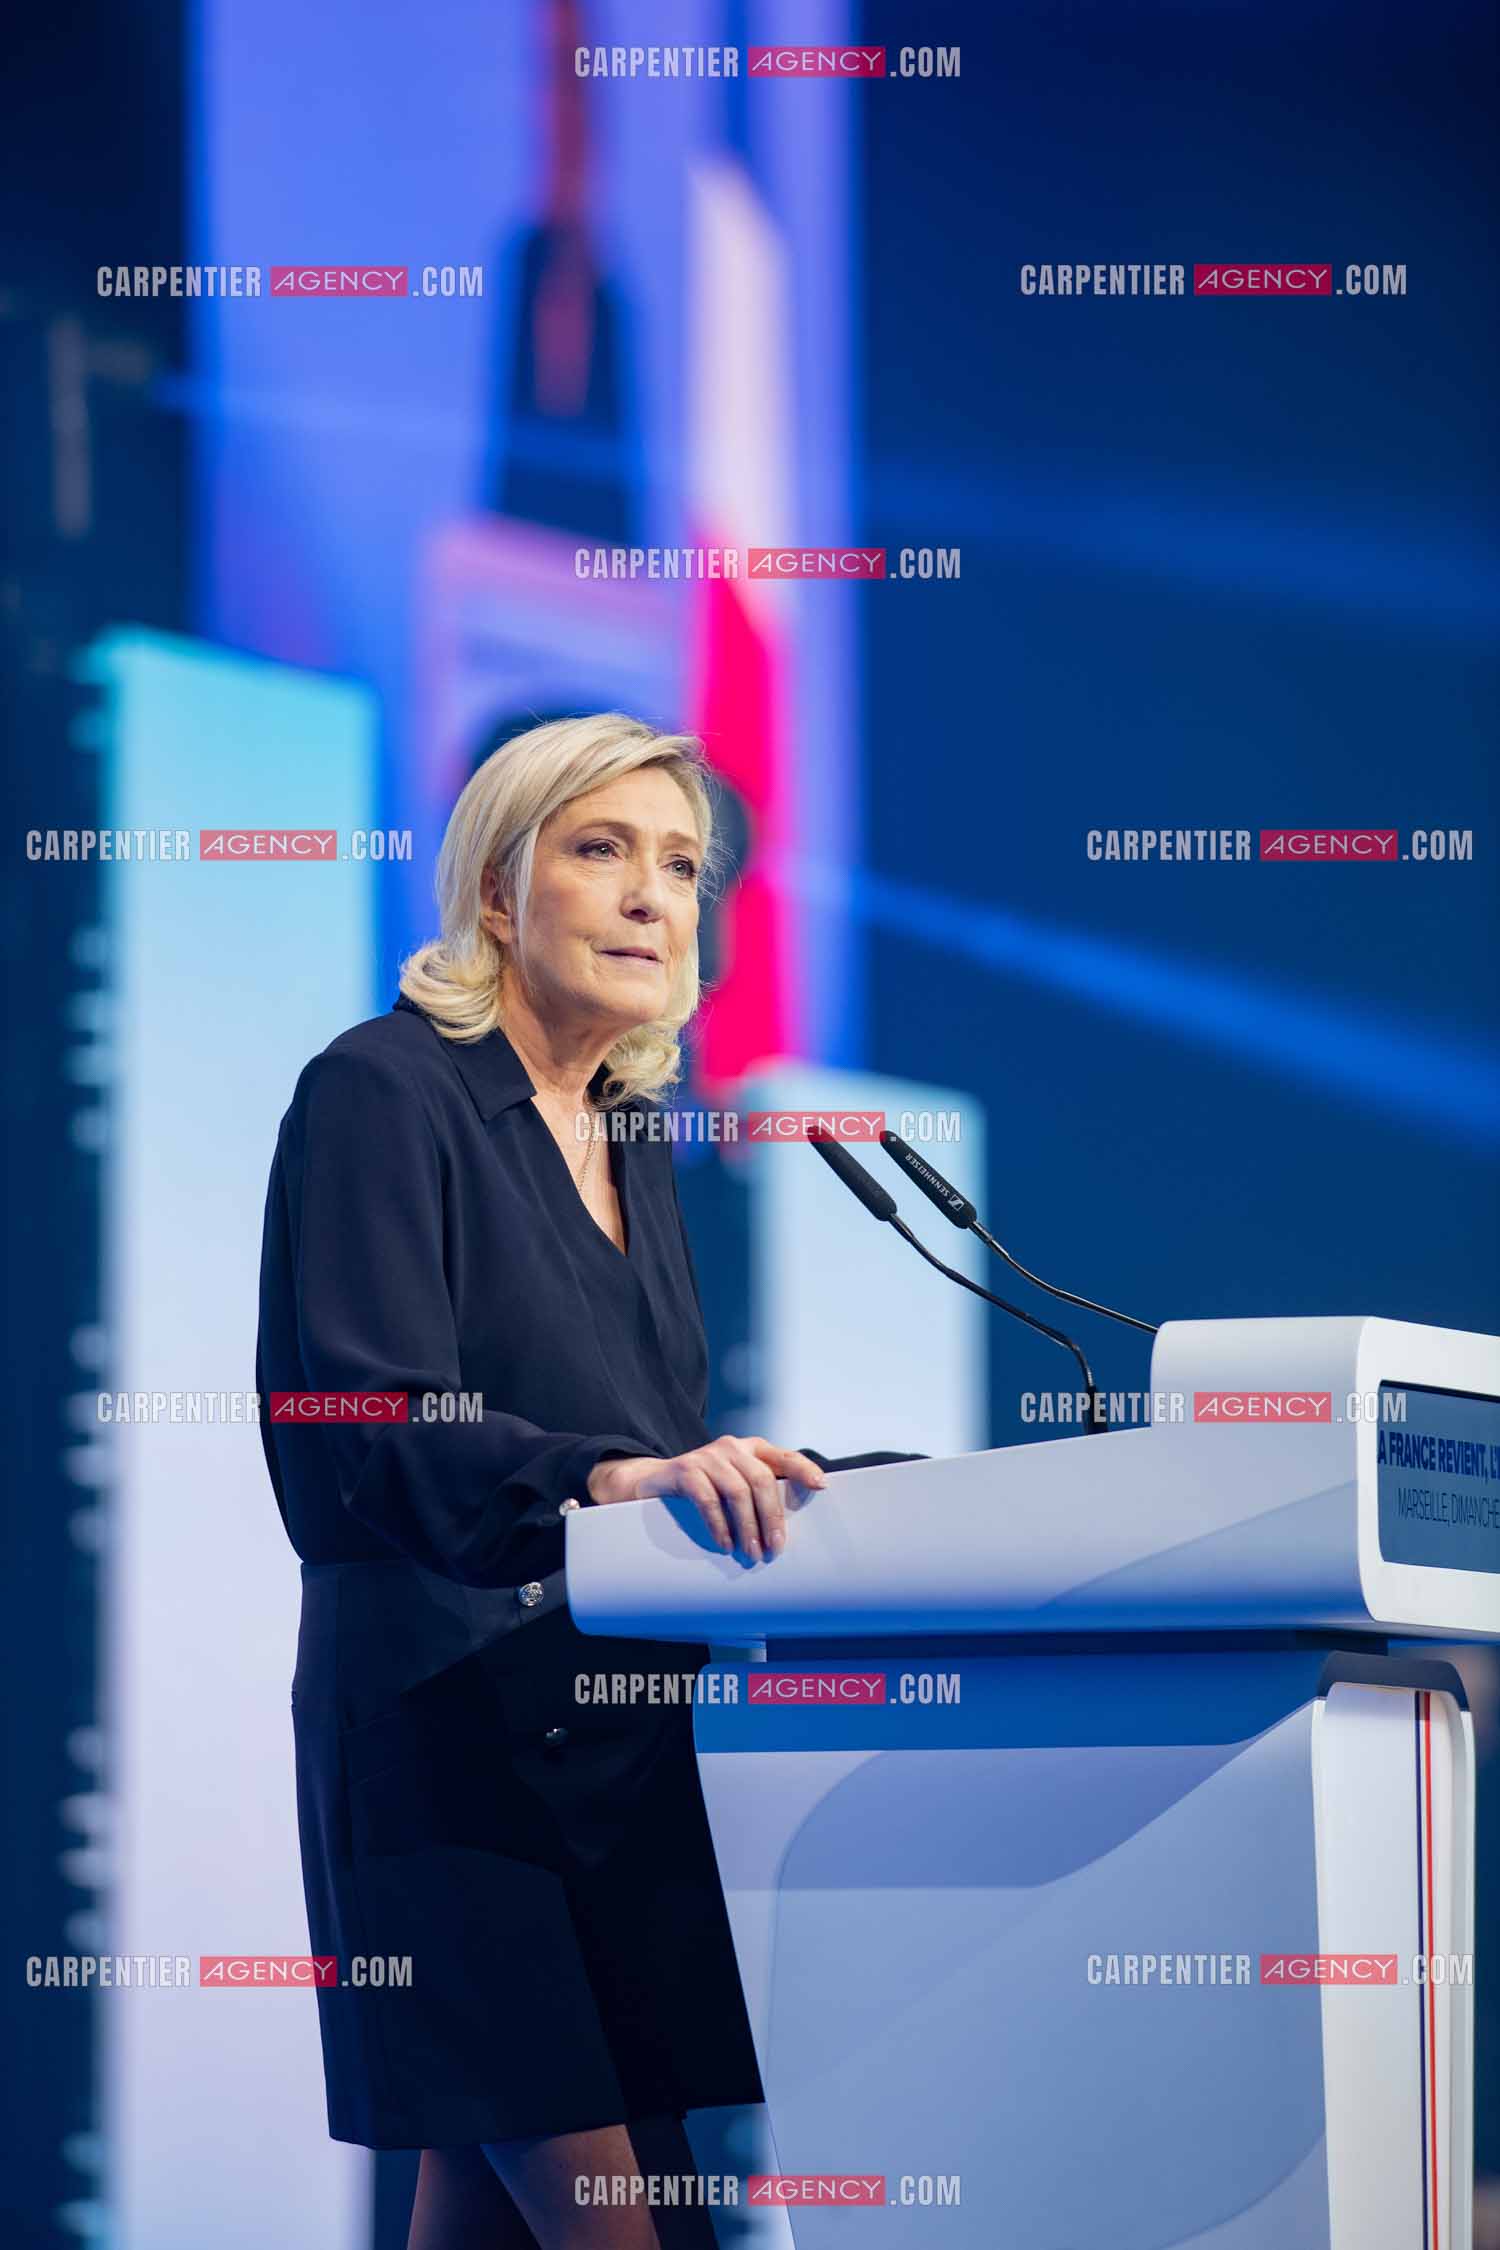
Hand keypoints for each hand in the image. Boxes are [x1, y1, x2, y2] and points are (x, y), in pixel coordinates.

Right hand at [586, 1435, 828, 1559]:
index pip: (783, 1456)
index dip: (803, 1469)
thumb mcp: (733, 1484)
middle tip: (775, 1548)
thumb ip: (758, 1494)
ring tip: (752, 1551)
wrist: (651, 1482)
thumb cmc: (703, 1488)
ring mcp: (706, 1456)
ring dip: (747, 1526)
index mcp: (750, 1449)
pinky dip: (719, 1524)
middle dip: (771, 1516)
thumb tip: (785, 1530)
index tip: (821, 1486)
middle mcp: (731, 1447)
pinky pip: (707, 1499)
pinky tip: (725, 1543)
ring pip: (737, 1491)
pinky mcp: (684, 1470)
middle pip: (761, 1479)